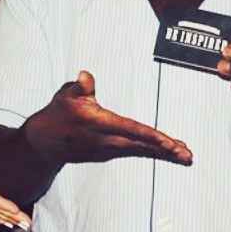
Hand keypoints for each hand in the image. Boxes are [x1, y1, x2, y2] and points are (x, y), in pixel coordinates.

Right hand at [25, 71, 192, 165]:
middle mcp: (107, 141)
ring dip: (165, 153)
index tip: (169, 142)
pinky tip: (170, 152)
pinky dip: (154, 152)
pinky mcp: (111, 152)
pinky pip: (137, 151)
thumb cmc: (57, 115)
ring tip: (187, 156)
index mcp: (99, 125)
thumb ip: (79, 87)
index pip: (131, 130)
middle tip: (187, 154)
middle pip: (142, 146)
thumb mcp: (65, 96)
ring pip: (142, 151)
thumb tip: (86, 76)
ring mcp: (110, 149)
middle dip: (166, 150)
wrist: (43, 145)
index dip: (151, 136)